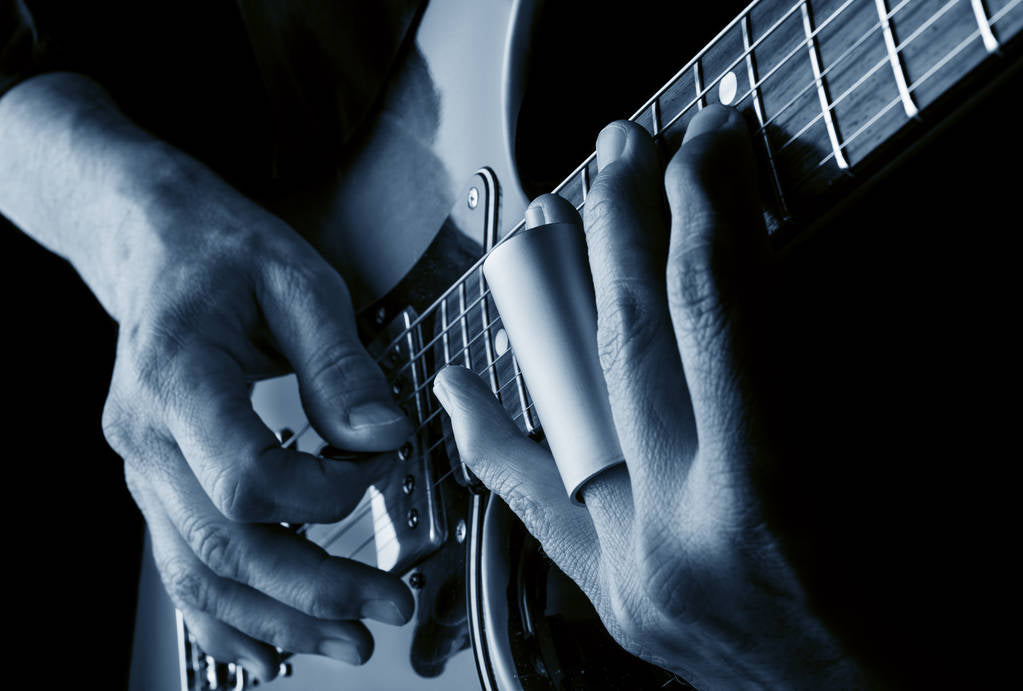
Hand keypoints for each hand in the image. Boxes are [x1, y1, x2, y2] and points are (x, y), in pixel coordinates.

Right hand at [99, 163, 414, 677]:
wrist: (155, 246)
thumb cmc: (221, 252)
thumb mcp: (298, 282)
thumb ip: (342, 366)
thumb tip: (384, 437)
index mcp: (178, 376)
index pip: (244, 478)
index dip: (322, 495)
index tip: (376, 470)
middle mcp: (147, 434)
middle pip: (226, 544)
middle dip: (314, 589)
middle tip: (386, 608)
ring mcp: (144, 465)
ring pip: (201, 571)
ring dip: (277, 618)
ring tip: (345, 640)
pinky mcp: (158, 480)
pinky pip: (181, 565)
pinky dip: (224, 615)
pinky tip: (266, 645)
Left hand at [434, 106, 866, 687]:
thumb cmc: (901, 603)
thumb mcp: (874, 460)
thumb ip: (794, 371)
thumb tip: (734, 271)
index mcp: (763, 499)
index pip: (713, 313)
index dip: (701, 211)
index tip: (698, 150)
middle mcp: (677, 534)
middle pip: (630, 339)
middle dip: (623, 225)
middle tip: (620, 151)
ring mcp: (628, 568)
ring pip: (568, 407)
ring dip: (561, 303)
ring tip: (554, 226)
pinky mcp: (609, 593)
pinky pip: (532, 505)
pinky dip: (493, 437)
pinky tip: (458, 389)